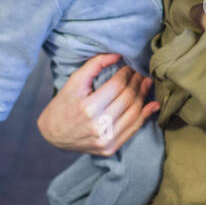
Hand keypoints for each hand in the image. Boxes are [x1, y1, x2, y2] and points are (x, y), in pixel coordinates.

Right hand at [36, 52, 159, 156]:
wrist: (53, 134)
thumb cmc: (64, 104)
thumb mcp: (74, 81)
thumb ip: (95, 65)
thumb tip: (118, 55)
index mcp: (88, 108)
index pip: (117, 85)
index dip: (127, 73)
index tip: (130, 67)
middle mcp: (98, 126)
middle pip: (128, 99)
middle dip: (137, 82)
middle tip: (140, 73)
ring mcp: (105, 140)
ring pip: (134, 113)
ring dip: (143, 96)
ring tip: (146, 84)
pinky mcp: (110, 149)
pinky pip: (133, 129)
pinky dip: (145, 115)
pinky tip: (152, 104)